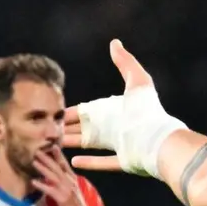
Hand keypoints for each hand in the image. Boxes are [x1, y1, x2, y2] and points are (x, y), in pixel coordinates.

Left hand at [31, 147, 94, 205]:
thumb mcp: (71, 191)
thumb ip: (64, 183)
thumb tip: (52, 177)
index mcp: (73, 180)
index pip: (65, 165)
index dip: (59, 155)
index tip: (53, 146)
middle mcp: (70, 182)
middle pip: (58, 168)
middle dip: (48, 158)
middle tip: (38, 150)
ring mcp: (67, 190)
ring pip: (53, 176)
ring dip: (43, 168)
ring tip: (34, 162)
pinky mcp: (63, 199)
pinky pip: (50, 190)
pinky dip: (42, 185)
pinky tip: (34, 182)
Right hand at [63, 39, 186, 177]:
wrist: (161, 139)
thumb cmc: (148, 110)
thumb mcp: (137, 81)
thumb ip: (125, 62)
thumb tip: (115, 43)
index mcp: (115, 111)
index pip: (87, 111)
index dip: (71, 112)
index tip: (53, 112)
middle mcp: (116, 129)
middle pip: (85, 128)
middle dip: (66, 128)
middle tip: (45, 129)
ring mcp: (120, 146)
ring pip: (89, 145)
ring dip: (72, 143)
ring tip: (52, 144)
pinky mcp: (123, 161)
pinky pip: (102, 162)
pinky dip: (88, 163)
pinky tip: (72, 161)